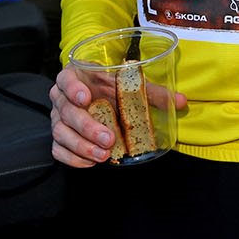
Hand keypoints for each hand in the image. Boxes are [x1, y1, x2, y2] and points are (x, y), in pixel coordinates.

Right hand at [48, 65, 187, 166]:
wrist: (94, 95)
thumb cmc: (110, 87)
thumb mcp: (128, 86)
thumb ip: (153, 92)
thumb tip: (181, 101)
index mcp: (77, 77)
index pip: (66, 79)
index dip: (73, 88)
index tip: (86, 98)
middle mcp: (62, 97)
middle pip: (67, 112)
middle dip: (87, 127)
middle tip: (108, 138)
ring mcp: (58, 118)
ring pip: (61, 133)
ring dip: (82, 146)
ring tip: (103, 155)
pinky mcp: (59, 137)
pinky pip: (59, 150)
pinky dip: (73, 158)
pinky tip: (91, 162)